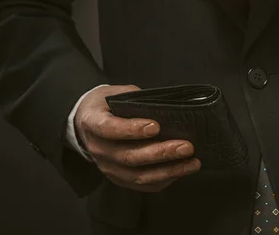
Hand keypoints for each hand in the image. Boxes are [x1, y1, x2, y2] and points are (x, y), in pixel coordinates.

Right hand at [74, 85, 200, 192]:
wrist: (86, 123)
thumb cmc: (106, 105)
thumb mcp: (116, 93)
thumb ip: (137, 100)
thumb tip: (167, 109)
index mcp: (92, 122)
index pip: (109, 129)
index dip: (132, 129)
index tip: (156, 126)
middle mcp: (98, 149)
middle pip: (130, 156)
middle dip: (161, 152)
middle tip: (186, 146)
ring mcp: (107, 167)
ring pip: (139, 175)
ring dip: (169, 170)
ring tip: (192, 163)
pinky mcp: (118, 178)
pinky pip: (143, 185)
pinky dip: (164, 179)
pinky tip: (182, 170)